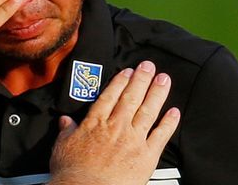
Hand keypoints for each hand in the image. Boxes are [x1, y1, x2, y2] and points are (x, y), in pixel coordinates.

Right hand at [49, 61, 180, 184]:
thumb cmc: (72, 172)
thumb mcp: (62, 146)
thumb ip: (67, 131)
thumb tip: (65, 121)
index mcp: (95, 122)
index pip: (110, 96)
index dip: (120, 82)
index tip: (128, 71)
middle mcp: (116, 127)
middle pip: (131, 98)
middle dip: (141, 79)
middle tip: (149, 66)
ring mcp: (133, 140)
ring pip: (148, 111)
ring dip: (157, 93)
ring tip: (164, 79)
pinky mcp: (146, 156)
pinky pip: (161, 135)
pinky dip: (169, 123)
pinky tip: (175, 112)